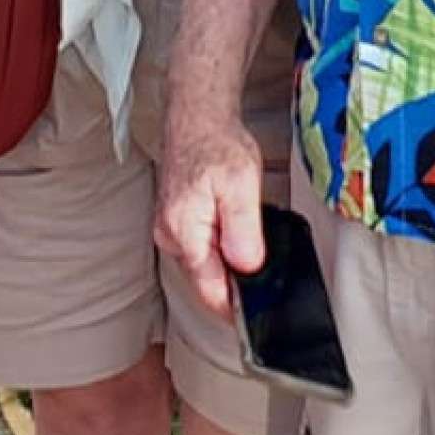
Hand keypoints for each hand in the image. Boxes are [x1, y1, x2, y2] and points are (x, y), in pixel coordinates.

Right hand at [154, 112, 268, 316]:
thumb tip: (247, 268)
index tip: (257, 316)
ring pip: (203, 265)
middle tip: (264, 276)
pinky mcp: (176, 222)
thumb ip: (243, 231)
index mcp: (185, 233)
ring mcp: (170, 231)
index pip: (210, 291)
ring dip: (227, 263)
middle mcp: (171, 237)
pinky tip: (234, 231)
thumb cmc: (216, 145)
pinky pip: (200, 248)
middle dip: (234, 284)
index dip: (236, 308)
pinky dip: (219, 248)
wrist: (197, 118)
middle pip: (206, 280)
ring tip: (250, 242)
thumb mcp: (241, 186)